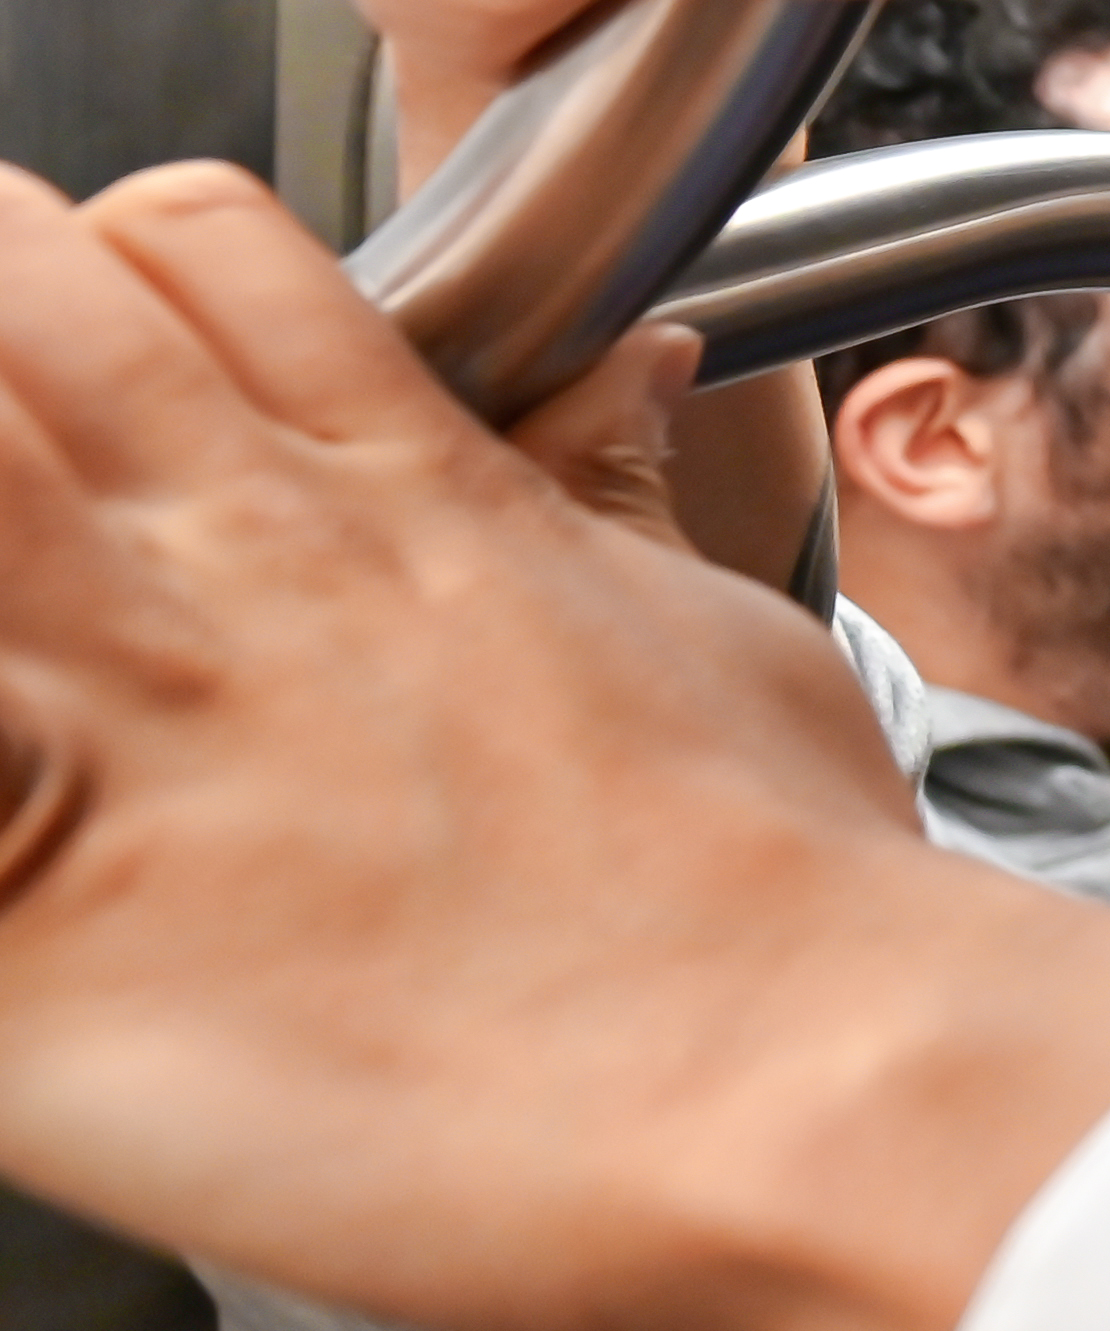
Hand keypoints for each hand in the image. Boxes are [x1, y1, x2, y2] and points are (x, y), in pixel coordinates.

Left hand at [0, 165, 1109, 1330]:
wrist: (809, 1085)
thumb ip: (617, 496)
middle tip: (25, 469)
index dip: (107, 267)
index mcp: (405, 498)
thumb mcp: (720, 642)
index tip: (100, 353)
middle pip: (9, 303)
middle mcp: (248, 569)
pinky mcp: (40, 913)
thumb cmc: (790, 901)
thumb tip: (631, 370)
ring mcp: (133, 724)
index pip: (181, 244)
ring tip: (30, 626)